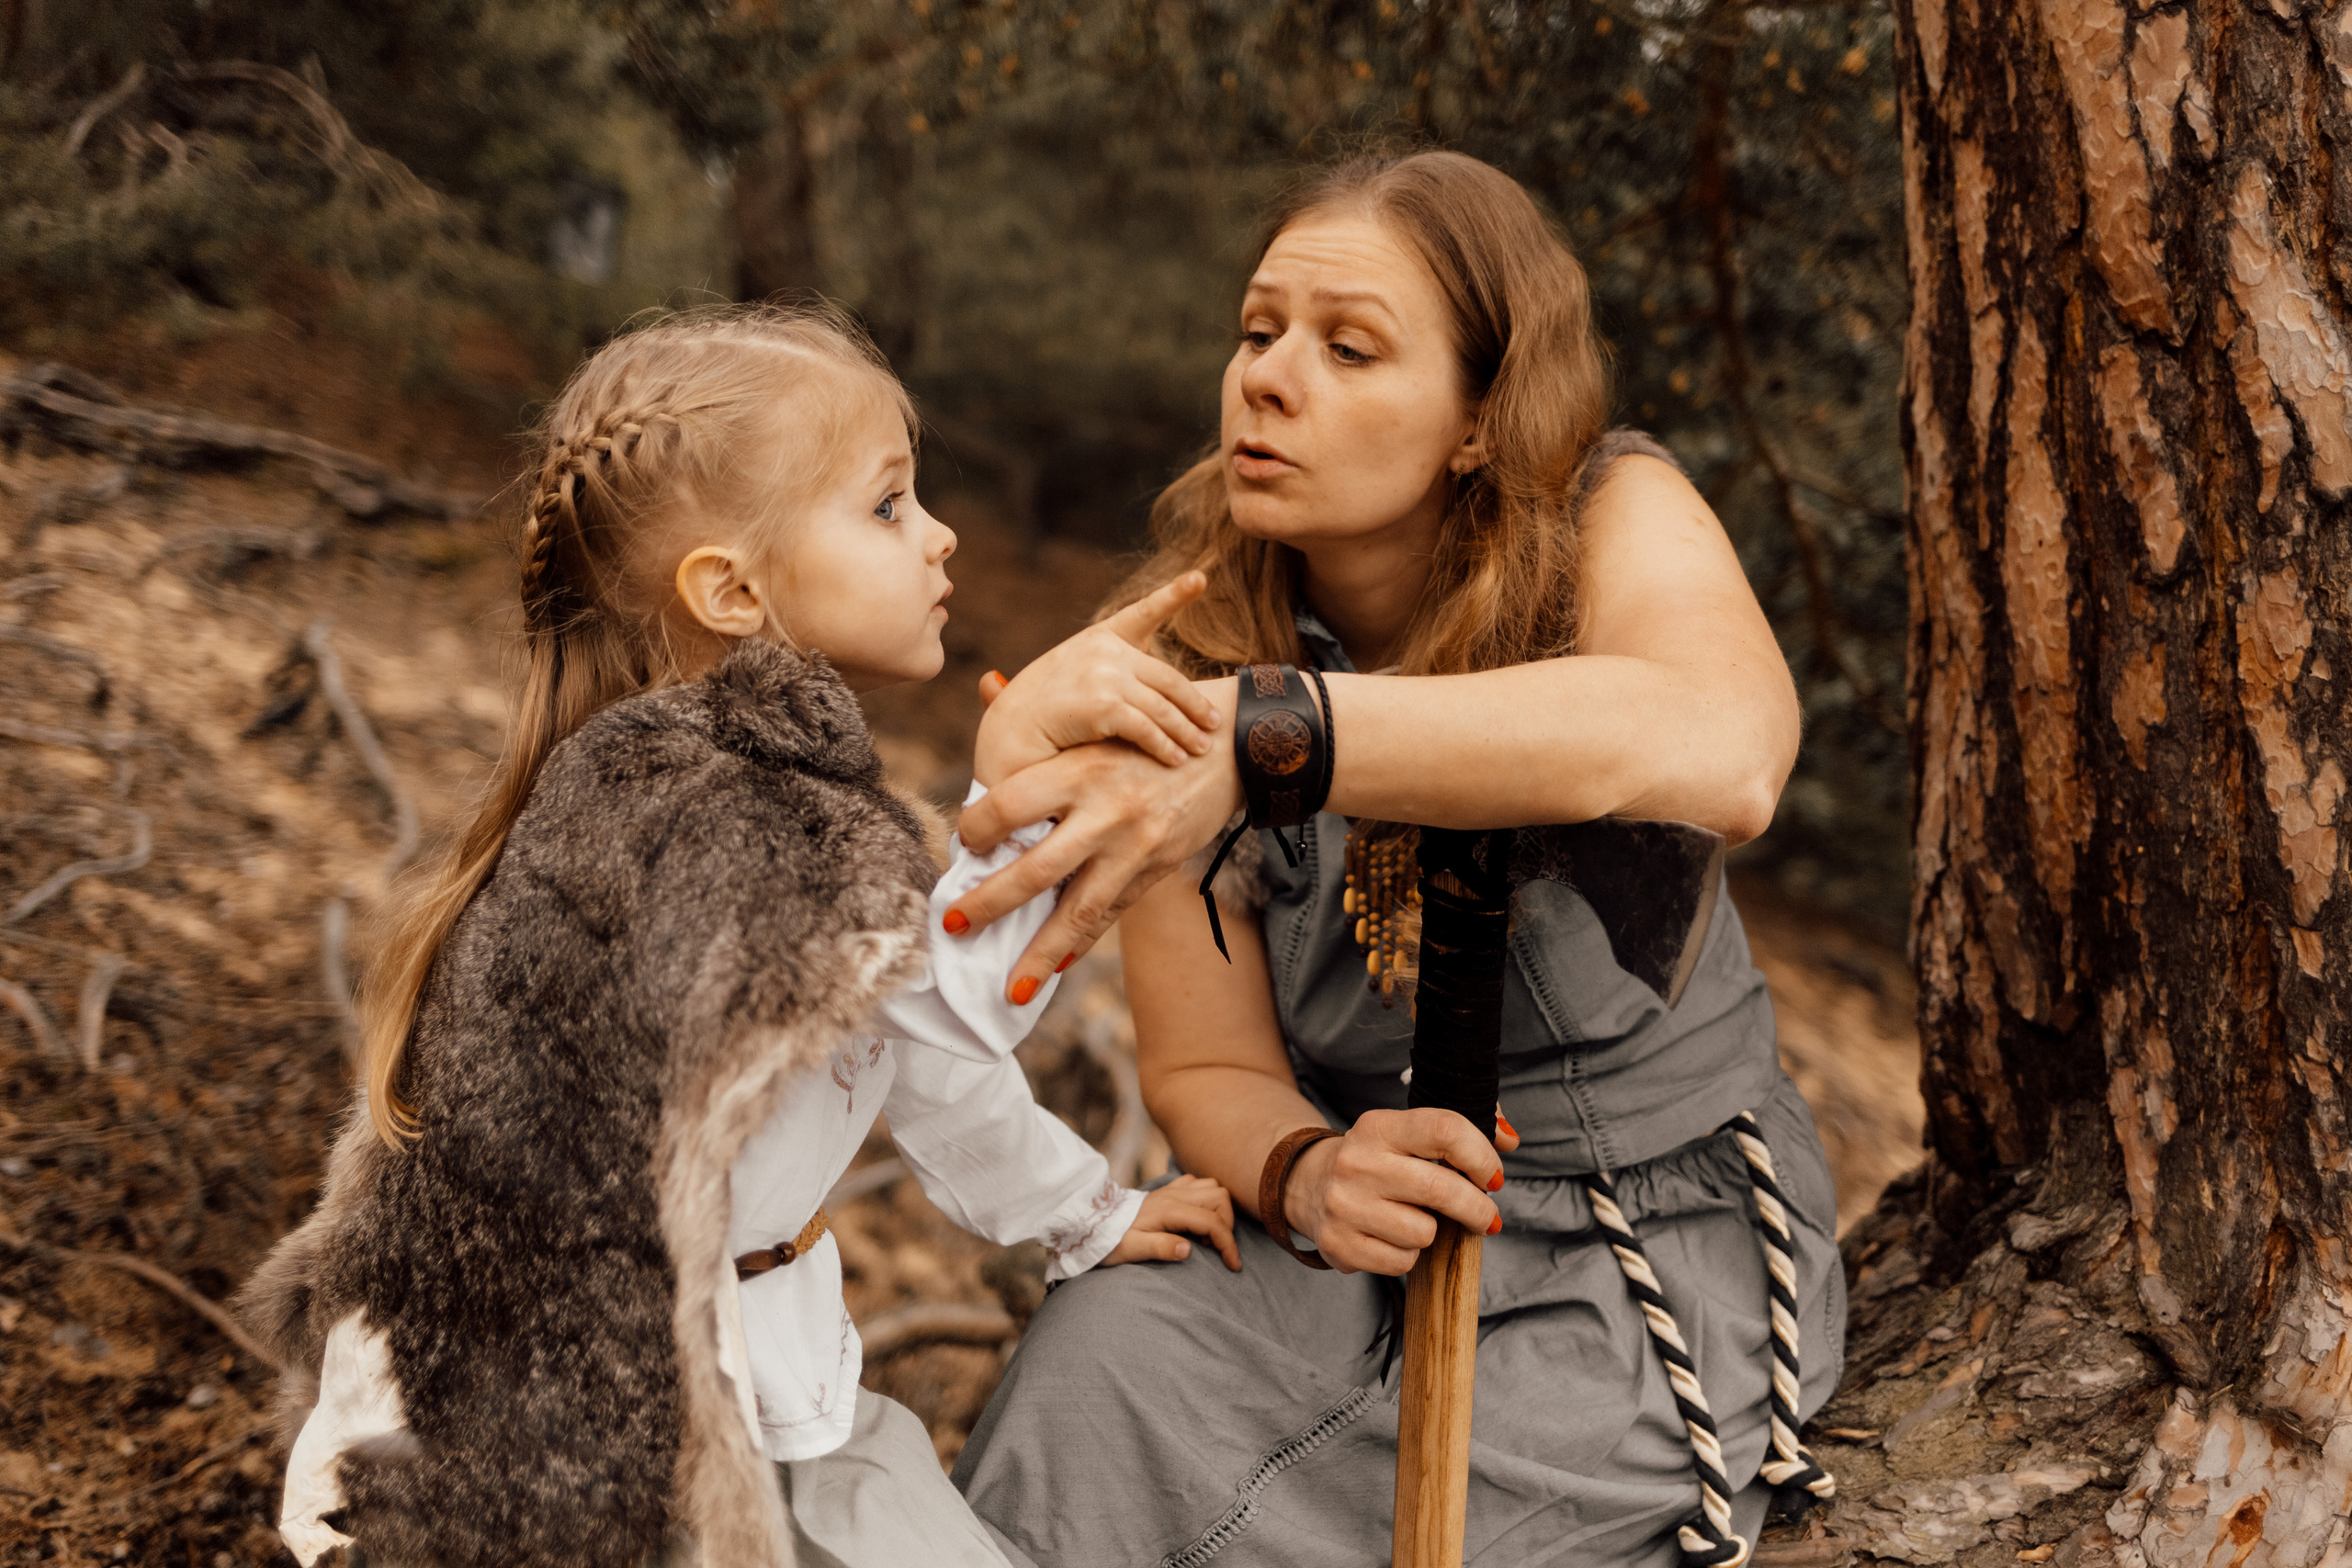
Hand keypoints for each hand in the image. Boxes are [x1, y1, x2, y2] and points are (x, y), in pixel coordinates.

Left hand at [948, 722, 1241, 999]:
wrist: (1231, 747)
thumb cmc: (1150, 730)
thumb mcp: (1101, 720)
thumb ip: (1044, 719)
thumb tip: (985, 685)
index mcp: (1082, 768)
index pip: (1010, 805)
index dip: (977, 828)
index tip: (965, 843)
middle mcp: (1107, 810)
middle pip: (1035, 870)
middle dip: (990, 904)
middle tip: (954, 925)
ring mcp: (1135, 847)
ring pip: (1077, 910)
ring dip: (1039, 953)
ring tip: (1010, 987)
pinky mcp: (1156, 869)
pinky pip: (1111, 915)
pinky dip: (1081, 943)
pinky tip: (1054, 967)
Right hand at [971, 573, 1222, 783]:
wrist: (1007, 738)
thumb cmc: (1038, 716)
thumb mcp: (1071, 681)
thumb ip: (1106, 676)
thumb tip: (1147, 692)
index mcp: (1097, 638)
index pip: (1142, 613)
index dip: (1174, 594)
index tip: (1200, 577)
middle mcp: (1104, 650)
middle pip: (1168, 677)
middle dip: (1193, 704)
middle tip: (1213, 724)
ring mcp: (1105, 675)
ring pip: (1163, 706)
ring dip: (1186, 731)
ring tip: (1201, 749)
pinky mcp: (1104, 705)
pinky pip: (1149, 729)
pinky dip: (1165, 747)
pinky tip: (1176, 760)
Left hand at [1101, 1173, 1240, 1269]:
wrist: (1093, 1223)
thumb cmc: (1112, 1240)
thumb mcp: (1132, 1249)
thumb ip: (1160, 1248)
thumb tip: (1188, 1249)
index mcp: (1169, 1210)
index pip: (1212, 1221)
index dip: (1228, 1243)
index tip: (1232, 1265)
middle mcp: (1174, 1194)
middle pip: (1219, 1196)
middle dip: (1227, 1223)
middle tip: (1214, 1247)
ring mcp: (1171, 1189)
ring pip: (1212, 1186)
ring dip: (1219, 1209)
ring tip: (1206, 1235)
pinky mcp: (1168, 1190)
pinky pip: (1197, 1183)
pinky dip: (1206, 1199)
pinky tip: (1196, 1217)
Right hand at [1283, 1107, 1517, 1275]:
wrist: (1310, 1185)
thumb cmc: (1378, 1160)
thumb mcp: (1408, 1134)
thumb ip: (1461, 1132)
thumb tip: (1509, 1139)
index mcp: (1378, 1126)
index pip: (1446, 1131)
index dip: (1482, 1157)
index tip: (1492, 1177)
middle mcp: (1356, 1162)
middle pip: (1442, 1189)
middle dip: (1477, 1209)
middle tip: (1486, 1216)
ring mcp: (1343, 1205)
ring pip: (1423, 1233)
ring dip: (1433, 1233)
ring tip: (1417, 1220)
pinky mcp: (1338, 1244)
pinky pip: (1401, 1262)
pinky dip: (1407, 1255)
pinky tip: (1393, 1237)